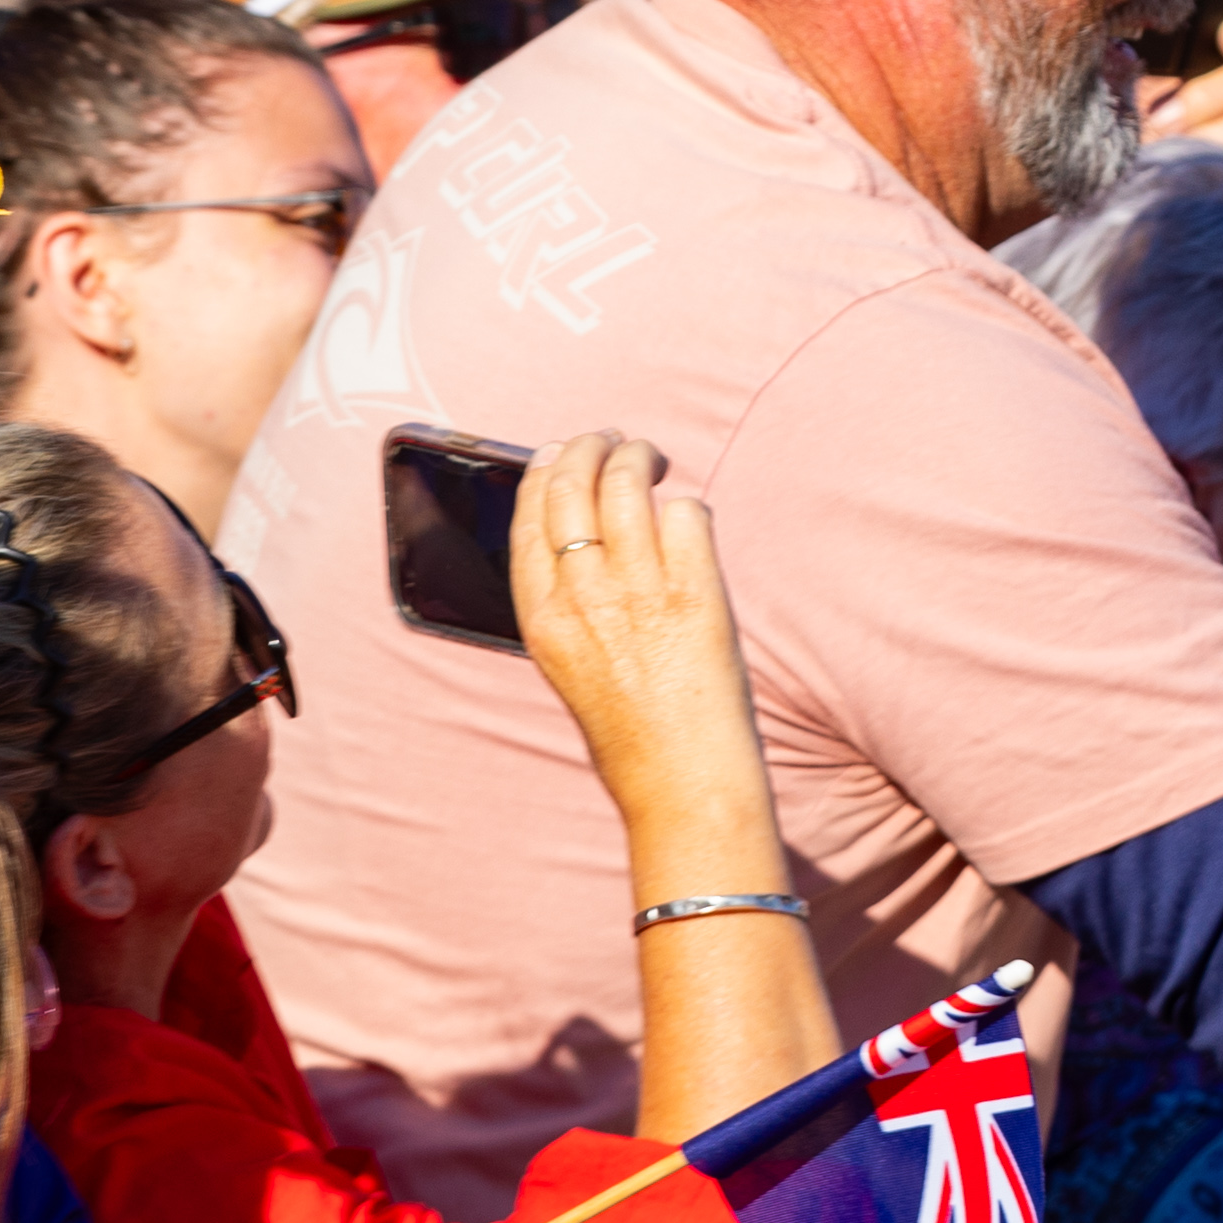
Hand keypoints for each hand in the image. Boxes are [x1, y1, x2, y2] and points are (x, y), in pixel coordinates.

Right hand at [509, 434, 762, 823]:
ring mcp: (637, 591)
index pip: (527, 519)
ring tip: (649, 456)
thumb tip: (585, 543)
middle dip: (587, 449)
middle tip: (609, 439)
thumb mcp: (573, 668)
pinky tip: (691, 519)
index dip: (542, 473)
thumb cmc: (632, 734)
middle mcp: (581, 597)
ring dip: (637, 460)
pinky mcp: (695, 594)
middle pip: (570, 488)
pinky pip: (688, 517)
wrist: (681, 782)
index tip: (556, 453)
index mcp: (540, 619)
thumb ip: (570, 607)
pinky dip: (688, 509)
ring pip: (627, 488)